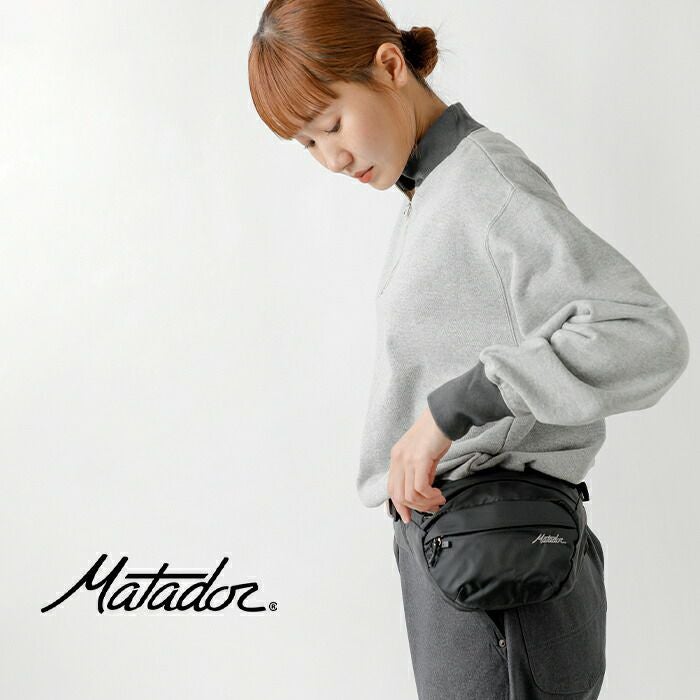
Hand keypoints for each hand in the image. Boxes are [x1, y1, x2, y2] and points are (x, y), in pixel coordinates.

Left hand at [387, 406, 451, 523]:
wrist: (443, 417)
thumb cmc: (436, 434)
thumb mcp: (422, 455)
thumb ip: (419, 472)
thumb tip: (423, 491)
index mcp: (396, 457)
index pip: (391, 488)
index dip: (399, 506)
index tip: (408, 517)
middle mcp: (398, 459)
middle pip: (398, 495)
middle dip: (415, 508)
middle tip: (431, 508)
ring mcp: (407, 459)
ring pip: (410, 495)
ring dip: (426, 503)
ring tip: (438, 500)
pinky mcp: (419, 459)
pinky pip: (420, 488)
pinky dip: (430, 496)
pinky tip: (439, 493)